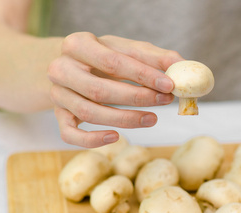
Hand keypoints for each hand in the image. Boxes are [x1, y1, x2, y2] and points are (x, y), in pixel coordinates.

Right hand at [47, 32, 183, 147]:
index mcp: (78, 44)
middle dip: (137, 98)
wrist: (70, 66)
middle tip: (166, 101)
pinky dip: (92, 140)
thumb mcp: (125, 49)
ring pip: (89, 113)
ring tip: (153, 119)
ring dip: (124, 119)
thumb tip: (183, 66)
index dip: (143, 75)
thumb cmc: (103, 57)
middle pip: (100, 90)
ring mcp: (57, 94)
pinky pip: (69, 134)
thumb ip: (153, 57)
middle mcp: (61, 68)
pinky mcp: (58, 115)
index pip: (113, 61)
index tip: (170, 84)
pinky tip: (116, 137)